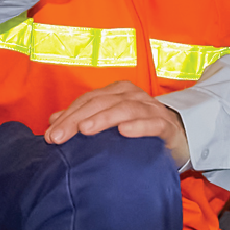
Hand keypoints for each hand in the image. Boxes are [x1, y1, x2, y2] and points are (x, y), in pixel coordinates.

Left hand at [45, 80, 188, 165]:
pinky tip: (124, 132)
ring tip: (85, 130)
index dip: (68, 115)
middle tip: (59, 136)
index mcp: (119, 92)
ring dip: (104, 119)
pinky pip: (152, 123)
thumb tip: (53, 121)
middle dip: (78, 119)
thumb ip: (83, 118)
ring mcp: (152, 109)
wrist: (179, 136)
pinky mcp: (167, 126)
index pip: (89, 100)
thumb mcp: (110, 122)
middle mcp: (134, 96)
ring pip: (125, 109)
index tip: (50, 134)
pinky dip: (138, 126)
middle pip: (102, 103)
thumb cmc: (139, 128)